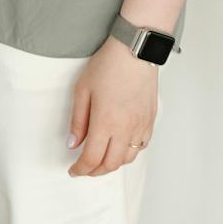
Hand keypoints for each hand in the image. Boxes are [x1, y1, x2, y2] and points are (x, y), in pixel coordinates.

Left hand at [67, 37, 158, 177]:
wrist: (135, 52)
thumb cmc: (107, 66)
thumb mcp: (82, 91)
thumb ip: (78, 121)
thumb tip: (73, 144)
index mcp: (105, 122)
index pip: (92, 158)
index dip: (81, 170)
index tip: (73, 170)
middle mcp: (125, 129)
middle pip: (111, 164)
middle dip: (95, 172)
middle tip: (85, 169)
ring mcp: (140, 126)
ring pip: (127, 159)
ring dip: (112, 164)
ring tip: (101, 160)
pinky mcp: (150, 121)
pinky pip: (141, 147)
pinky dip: (128, 153)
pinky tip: (119, 147)